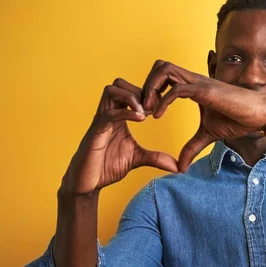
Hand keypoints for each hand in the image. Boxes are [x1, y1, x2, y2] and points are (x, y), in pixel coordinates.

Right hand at [61, 78, 178, 195]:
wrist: (87, 183)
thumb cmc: (107, 167)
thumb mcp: (138, 159)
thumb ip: (156, 158)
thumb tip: (178, 167)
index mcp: (117, 116)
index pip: (129, 90)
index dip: (146, 93)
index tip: (160, 106)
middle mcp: (107, 114)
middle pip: (118, 83)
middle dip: (138, 90)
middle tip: (154, 106)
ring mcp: (100, 121)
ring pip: (110, 91)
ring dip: (131, 97)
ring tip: (146, 112)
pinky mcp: (95, 132)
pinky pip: (108, 114)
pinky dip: (126, 113)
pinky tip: (141, 119)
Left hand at [142, 60, 265, 171]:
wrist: (258, 115)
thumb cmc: (237, 119)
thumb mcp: (208, 135)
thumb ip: (192, 147)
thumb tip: (180, 166)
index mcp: (193, 86)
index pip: (164, 75)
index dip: (151, 90)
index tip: (146, 111)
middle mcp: (193, 80)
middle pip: (160, 66)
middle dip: (146, 84)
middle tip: (142, 108)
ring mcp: (199, 83)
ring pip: (165, 70)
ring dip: (151, 88)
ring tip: (148, 110)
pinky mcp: (205, 91)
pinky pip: (177, 89)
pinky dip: (163, 100)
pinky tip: (159, 116)